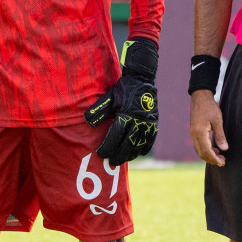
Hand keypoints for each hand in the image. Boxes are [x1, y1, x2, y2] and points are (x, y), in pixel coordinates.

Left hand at [84, 37, 158, 162]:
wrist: (143, 80)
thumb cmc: (123, 89)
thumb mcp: (109, 96)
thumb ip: (99, 110)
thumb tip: (88, 122)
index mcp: (126, 113)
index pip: (116, 135)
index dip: (108, 146)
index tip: (101, 153)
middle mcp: (139, 120)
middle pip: (128, 143)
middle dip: (119, 154)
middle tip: (110, 162)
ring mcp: (148, 122)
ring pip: (140, 143)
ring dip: (131, 154)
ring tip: (122, 160)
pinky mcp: (154, 123)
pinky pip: (150, 139)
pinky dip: (144, 148)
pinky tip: (137, 153)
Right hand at [189, 90, 228, 165]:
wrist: (200, 97)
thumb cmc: (210, 107)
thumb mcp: (218, 121)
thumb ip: (220, 136)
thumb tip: (224, 149)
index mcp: (199, 132)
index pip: (206, 151)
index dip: (214, 158)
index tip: (222, 162)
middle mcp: (194, 135)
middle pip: (201, 153)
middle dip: (211, 159)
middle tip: (222, 162)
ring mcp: (192, 133)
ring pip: (199, 150)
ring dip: (208, 155)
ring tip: (220, 157)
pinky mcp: (194, 131)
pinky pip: (198, 145)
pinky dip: (206, 150)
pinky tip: (215, 149)